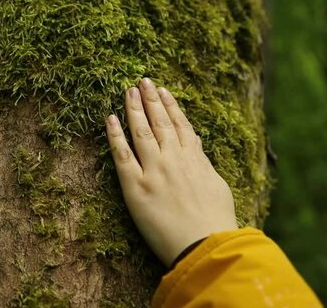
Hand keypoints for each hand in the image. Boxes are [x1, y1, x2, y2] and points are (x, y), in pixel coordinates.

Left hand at [104, 78, 237, 266]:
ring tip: (128, 91)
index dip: (170, 106)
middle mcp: (174, 159)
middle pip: (160, 122)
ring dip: (133, 109)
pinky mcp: (136, 187)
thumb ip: (203, 162)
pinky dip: (115, 135)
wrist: (206, 245)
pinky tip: (109, 118)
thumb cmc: (216, 222)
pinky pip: (121, 155)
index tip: (163, 91)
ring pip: (140, 132)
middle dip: (150, 100)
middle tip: (142, 81)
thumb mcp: (217, 185)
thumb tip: (197, 144)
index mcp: (195, 160)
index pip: (181, 125)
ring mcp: (154, 171)